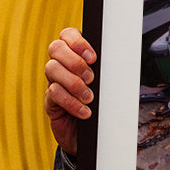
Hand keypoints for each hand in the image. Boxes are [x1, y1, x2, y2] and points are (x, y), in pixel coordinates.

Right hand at [44, 28, 96, 154]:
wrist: (93, 134)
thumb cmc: (102, 104)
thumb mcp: (107, 84)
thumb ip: (107, 69)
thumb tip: (119, 59)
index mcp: (75, 55)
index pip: (67, 34)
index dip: (77, 41)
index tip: (93, 57)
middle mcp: (61, 65)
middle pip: (55, 48)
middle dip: (75, 61)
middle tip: (91, 78)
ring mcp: (53, 82)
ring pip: (52, 69)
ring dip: (74, 83)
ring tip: (89, 97)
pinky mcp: (50, 101)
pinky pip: (54, 93)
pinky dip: (71, 102)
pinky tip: (84, 111)